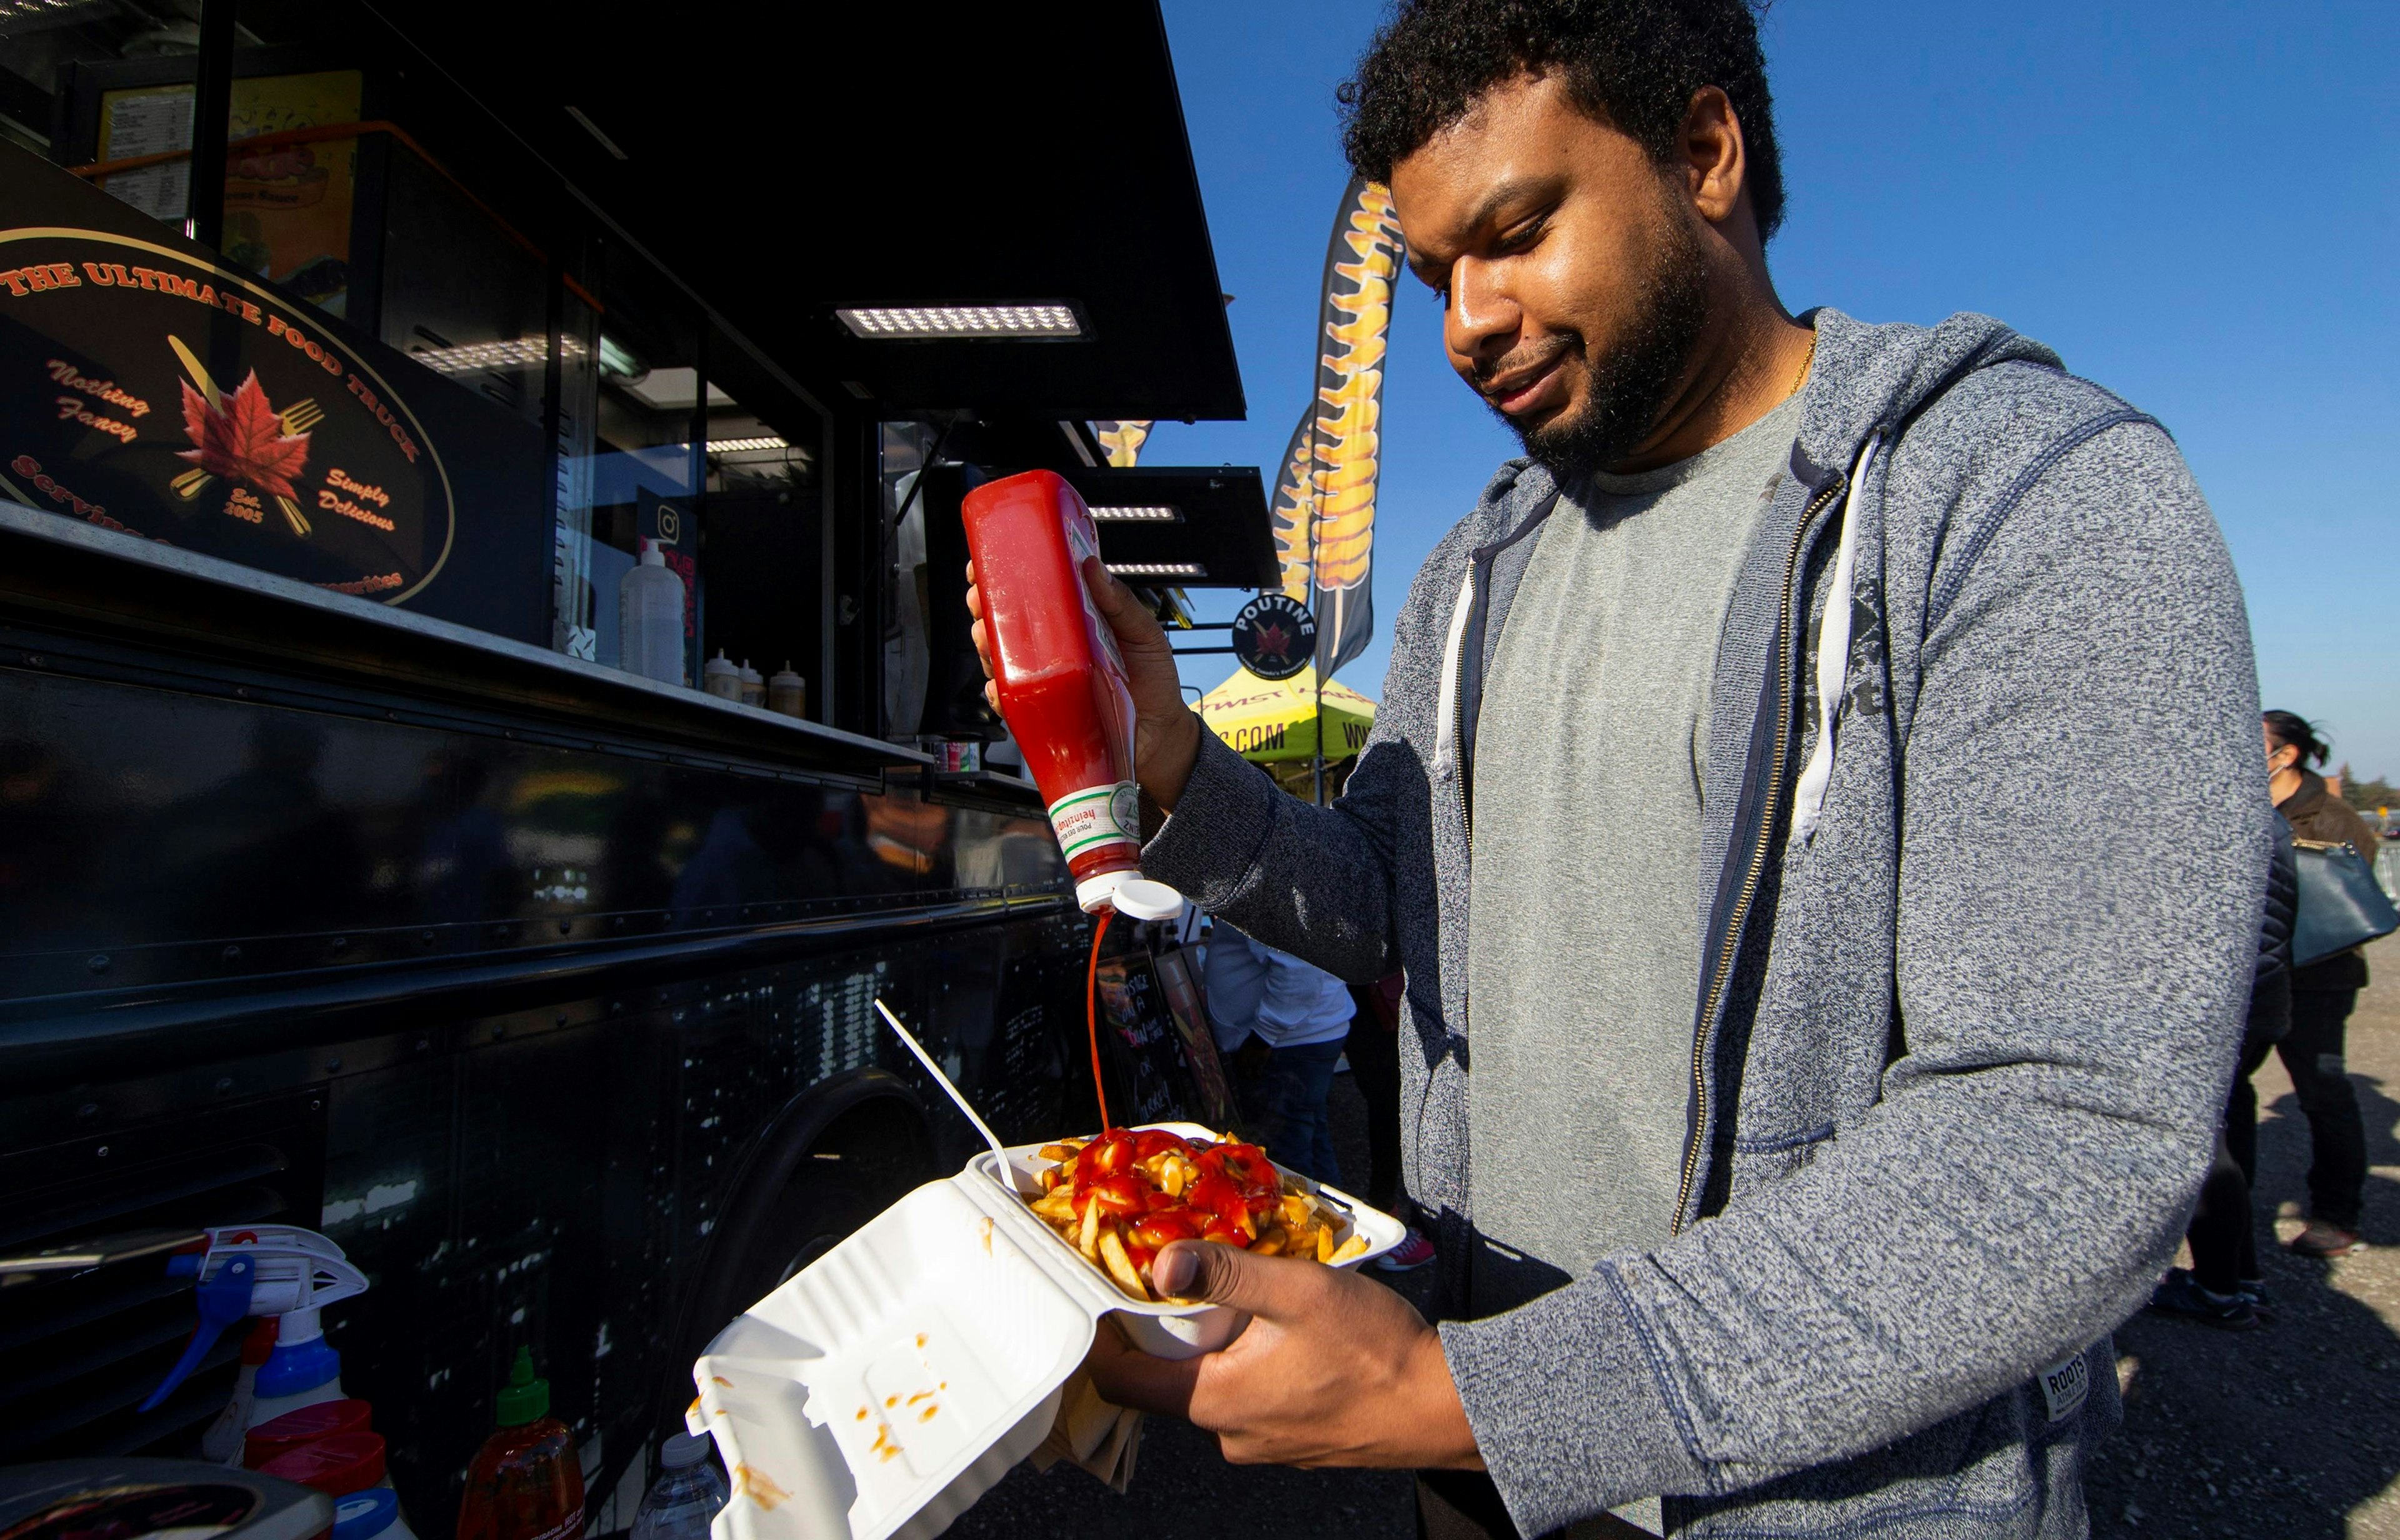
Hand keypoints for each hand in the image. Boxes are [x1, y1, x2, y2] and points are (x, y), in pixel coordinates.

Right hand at [966, 555, 1203, 807]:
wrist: (1161, 734)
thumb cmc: (1154, 680)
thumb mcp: (1144, 632)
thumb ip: (1119, 602)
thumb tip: (1091, 565)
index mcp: (1074, 619)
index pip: (1035, 590)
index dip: (1008, 573)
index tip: (990, 557)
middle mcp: (1054, 647)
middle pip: (1008, 621)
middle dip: (985, 604)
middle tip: (980, 595)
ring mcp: (1046, 677)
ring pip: (1001, 657)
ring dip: (984, 643)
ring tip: (984, 632)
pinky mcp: (1043, 709)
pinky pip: (1012, 700)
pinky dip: (1000, 692)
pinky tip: (999, 684)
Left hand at [1086, 1240, 1482, 1469]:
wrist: (1446, 1407)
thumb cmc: (1378, 1350)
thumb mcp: (1299, 1292)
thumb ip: (1227, 1273)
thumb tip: (1163, 1263)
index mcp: (1216, 1402)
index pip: (1122, 1381)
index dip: (1104, 1337)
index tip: (1105, 1293)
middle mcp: (1230, 1435)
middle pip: (1166, 1379)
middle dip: (1171, 1329)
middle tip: (1188, 1276)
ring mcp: (1263, 1444)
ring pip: (1212, 1387)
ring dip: (1217, 1344)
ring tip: (1249, 1299)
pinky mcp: (1293, 1444)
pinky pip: (1250, 1400)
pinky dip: (1251, 1364)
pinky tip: (1286, 1334)